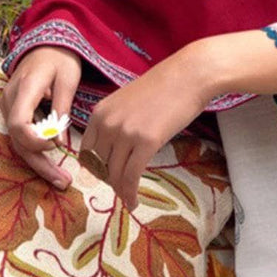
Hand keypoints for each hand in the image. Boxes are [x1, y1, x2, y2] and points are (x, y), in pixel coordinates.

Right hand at [0, 46, 81, 188]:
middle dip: (40, 164)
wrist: (46, 45)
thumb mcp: (68, 78)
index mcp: (25, 89)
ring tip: (61, 180)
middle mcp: (10, 100)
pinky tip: (52, 166)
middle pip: (18, 140)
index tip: (56, 144)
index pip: (19, 123)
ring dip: (38, 163)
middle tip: (63, 182)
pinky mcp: (14, 112)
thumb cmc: (60, 58)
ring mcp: (9, 107)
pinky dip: (36, 152)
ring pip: (19, 143)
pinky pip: (22, 137)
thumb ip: (62, 107)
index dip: (36, 140)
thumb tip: (60, 140)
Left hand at [80, 48, 205, 209]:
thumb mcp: (128, 101)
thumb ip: (114, 122)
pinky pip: (131, 177)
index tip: (106, 175)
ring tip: (129, 197)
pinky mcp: (147, 142)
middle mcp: (108, 123)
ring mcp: (126, 133)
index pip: (86, 151)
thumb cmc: (164, 85)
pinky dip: (130, 194)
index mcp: (100, 112)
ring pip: (115, 174)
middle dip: (109, 180)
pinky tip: (134, 202)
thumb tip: (111, 150)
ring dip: (121, 190)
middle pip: (99, 165)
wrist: (190, 74)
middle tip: (122, 186)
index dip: (95, 168)